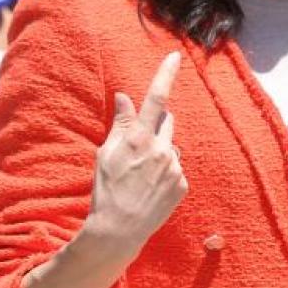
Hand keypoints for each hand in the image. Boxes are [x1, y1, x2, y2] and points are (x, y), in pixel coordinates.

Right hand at [84, 51, 187, 260]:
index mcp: (139, 139)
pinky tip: (150, 188)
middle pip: (166, 122)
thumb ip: (120, 123)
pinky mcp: (182, 185)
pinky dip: (166, 173)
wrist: (118, 231)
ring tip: (141, 176)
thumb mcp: (106, 154)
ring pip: (171, 147)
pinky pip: (176, 169)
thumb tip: (124, 97)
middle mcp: (162, 150)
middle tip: (138, 145)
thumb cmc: (107, 190)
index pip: (155, 99)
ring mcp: (175, 168)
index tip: (175, 56)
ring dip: (160, 152)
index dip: (165, 75)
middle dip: (156, 125)